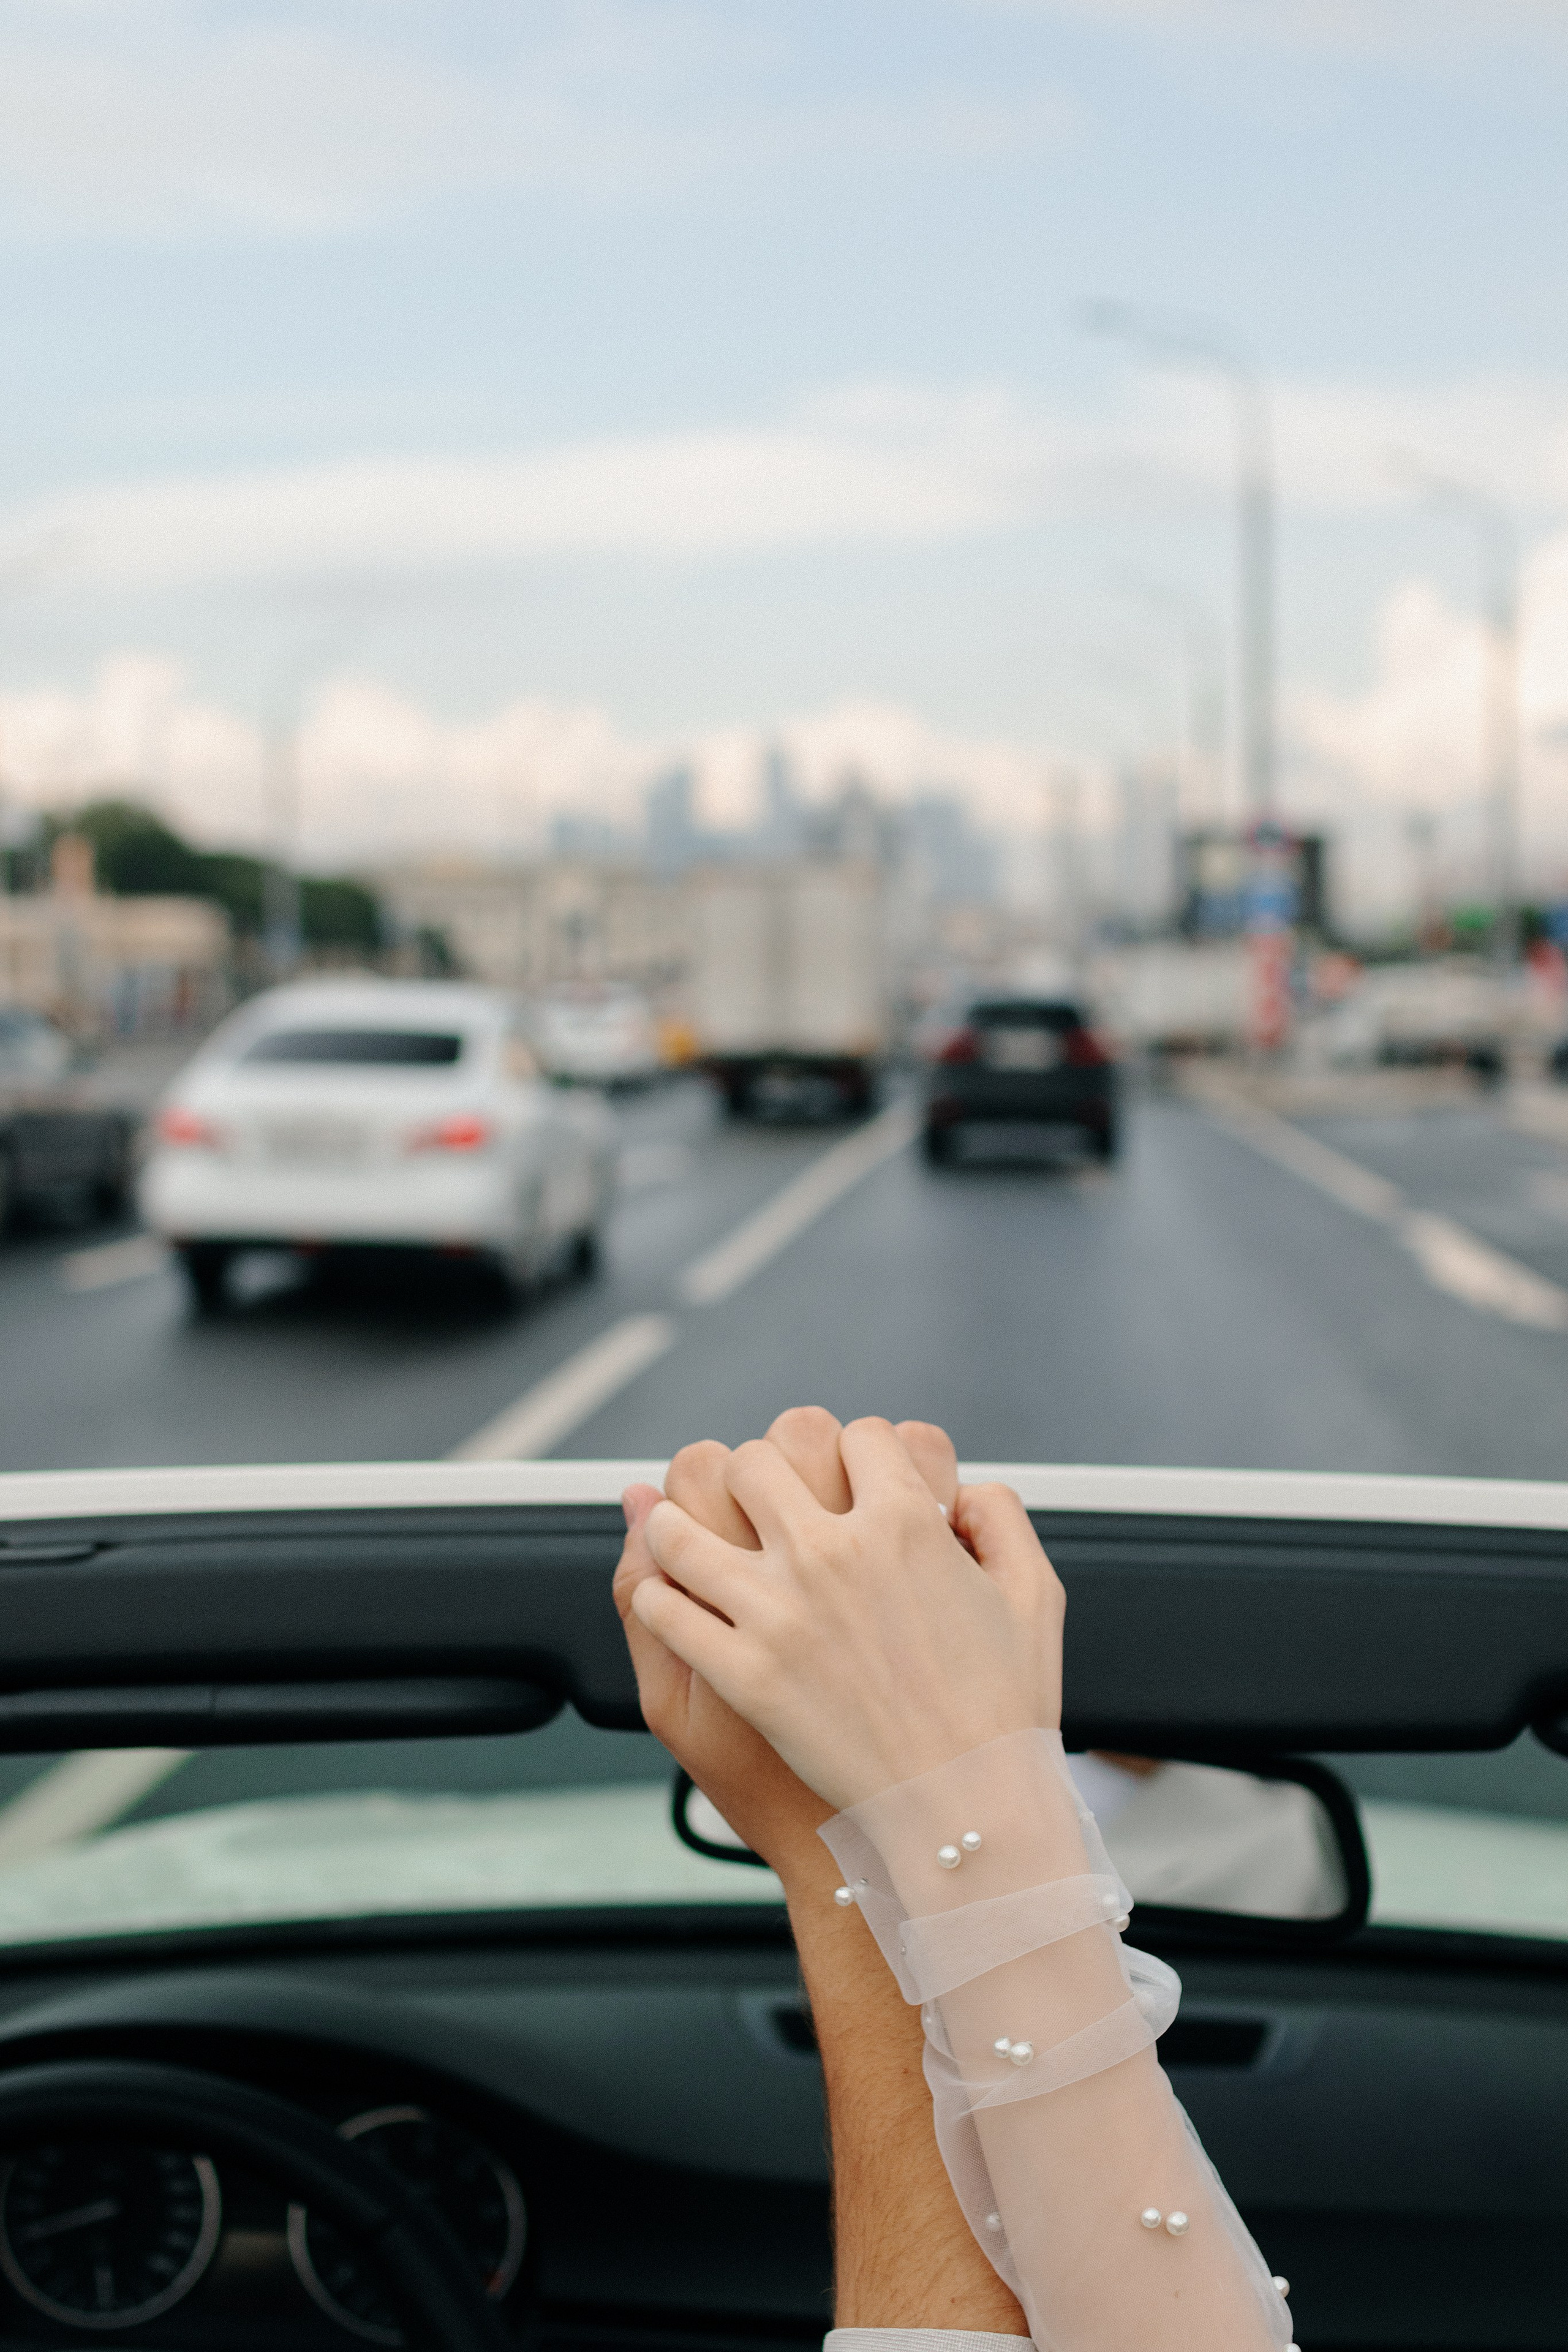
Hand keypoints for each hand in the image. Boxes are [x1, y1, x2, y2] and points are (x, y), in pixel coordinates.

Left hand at [630, 1417, 1063, 1810]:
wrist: (968, 1812)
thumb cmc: (1007, 1712)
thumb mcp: (1036, 1594)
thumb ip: (1001, 1516)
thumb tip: (961, 1490)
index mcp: (906, 1525)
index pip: (856, 1435)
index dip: (856, 1453)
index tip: (849, 1477)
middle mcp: (833, 1555)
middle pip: (758, 1460)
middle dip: (761, 1472)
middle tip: (761, 1500)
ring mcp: (779, 1614)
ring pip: (682, 1525)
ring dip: (673, 1520)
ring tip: (673, 1527)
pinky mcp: (742, 1674)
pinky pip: (662, 1609)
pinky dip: (655, 1596)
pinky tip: (667, 1597)